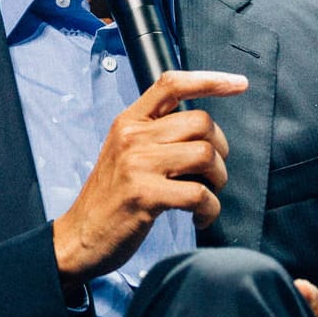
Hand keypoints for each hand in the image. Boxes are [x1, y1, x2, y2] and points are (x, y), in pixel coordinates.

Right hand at [52, 70, 247, 283]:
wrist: (79, 236)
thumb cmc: (109, 199)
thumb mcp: (123, 153)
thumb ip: (154, 134)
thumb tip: (201, 128)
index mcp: (128, 122)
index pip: (171, 84)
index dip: (210, 80)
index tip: (238, 83)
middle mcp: (132, 137)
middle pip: (201, 122)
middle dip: (220, 150)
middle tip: (211, 173)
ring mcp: (138, 165)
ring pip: (205, 155)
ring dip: (218, 180)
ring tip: (205, 196)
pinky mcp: (145, 195)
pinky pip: (199, 194)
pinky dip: (209, 210)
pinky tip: (198, 218)